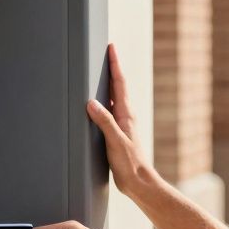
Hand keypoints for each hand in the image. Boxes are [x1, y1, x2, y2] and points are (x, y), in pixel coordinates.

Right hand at [87, 43, 154, 197]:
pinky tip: (98, 104)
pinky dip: (104, 101)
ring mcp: (122, 124)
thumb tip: (91, 102)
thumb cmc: (129, 163)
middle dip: (112, 68)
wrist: (137, 181)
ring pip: (114, 98)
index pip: (119, 83)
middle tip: (107, 52)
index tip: (112, 47)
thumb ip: (104, 121)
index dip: (115, 64)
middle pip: (117, 86)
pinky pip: (109, 110)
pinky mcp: (117, 133)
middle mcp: (125, 116)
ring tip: (101, 71)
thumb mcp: (115, 141)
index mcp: (126, 114)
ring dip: (108, 83)